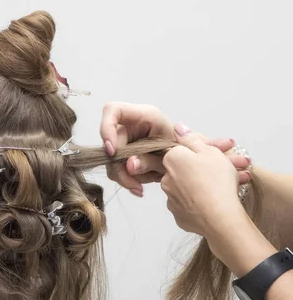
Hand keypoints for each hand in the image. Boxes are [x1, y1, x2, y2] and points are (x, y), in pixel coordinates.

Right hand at [99, 102, 244, 195]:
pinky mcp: (125, 156)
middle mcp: (131, 126)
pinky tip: (139, 188)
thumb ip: (150, 159)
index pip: (113, 110)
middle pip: (110, 142)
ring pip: (111, 159)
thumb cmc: (186, 150)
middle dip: (119, 165)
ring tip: (140, 187)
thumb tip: (130, 165)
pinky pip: (117, 168)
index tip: (112, 151)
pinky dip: (127, 180)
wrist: (192, 162)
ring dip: (124, 177)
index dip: (106, 128)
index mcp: (144, 116)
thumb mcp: (171, 154)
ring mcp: (126, 141)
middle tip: (132, 182)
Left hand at [161, 124, 250, 236]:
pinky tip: (218, 200)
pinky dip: (202, 201)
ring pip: (190, 186)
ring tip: (233, 183)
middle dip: (208, 169)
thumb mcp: (209, 151)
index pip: (182, 151)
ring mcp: (171, 198)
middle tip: (233, 169)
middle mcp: (166, 178)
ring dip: (208, 184)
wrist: (219, 217)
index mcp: (171, 159)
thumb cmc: (216, 181)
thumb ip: (192, 139)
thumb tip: (178, 128)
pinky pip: (190, 204)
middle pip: (186, 169)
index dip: (202, 152)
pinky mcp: (178, 214)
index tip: (219, 156)